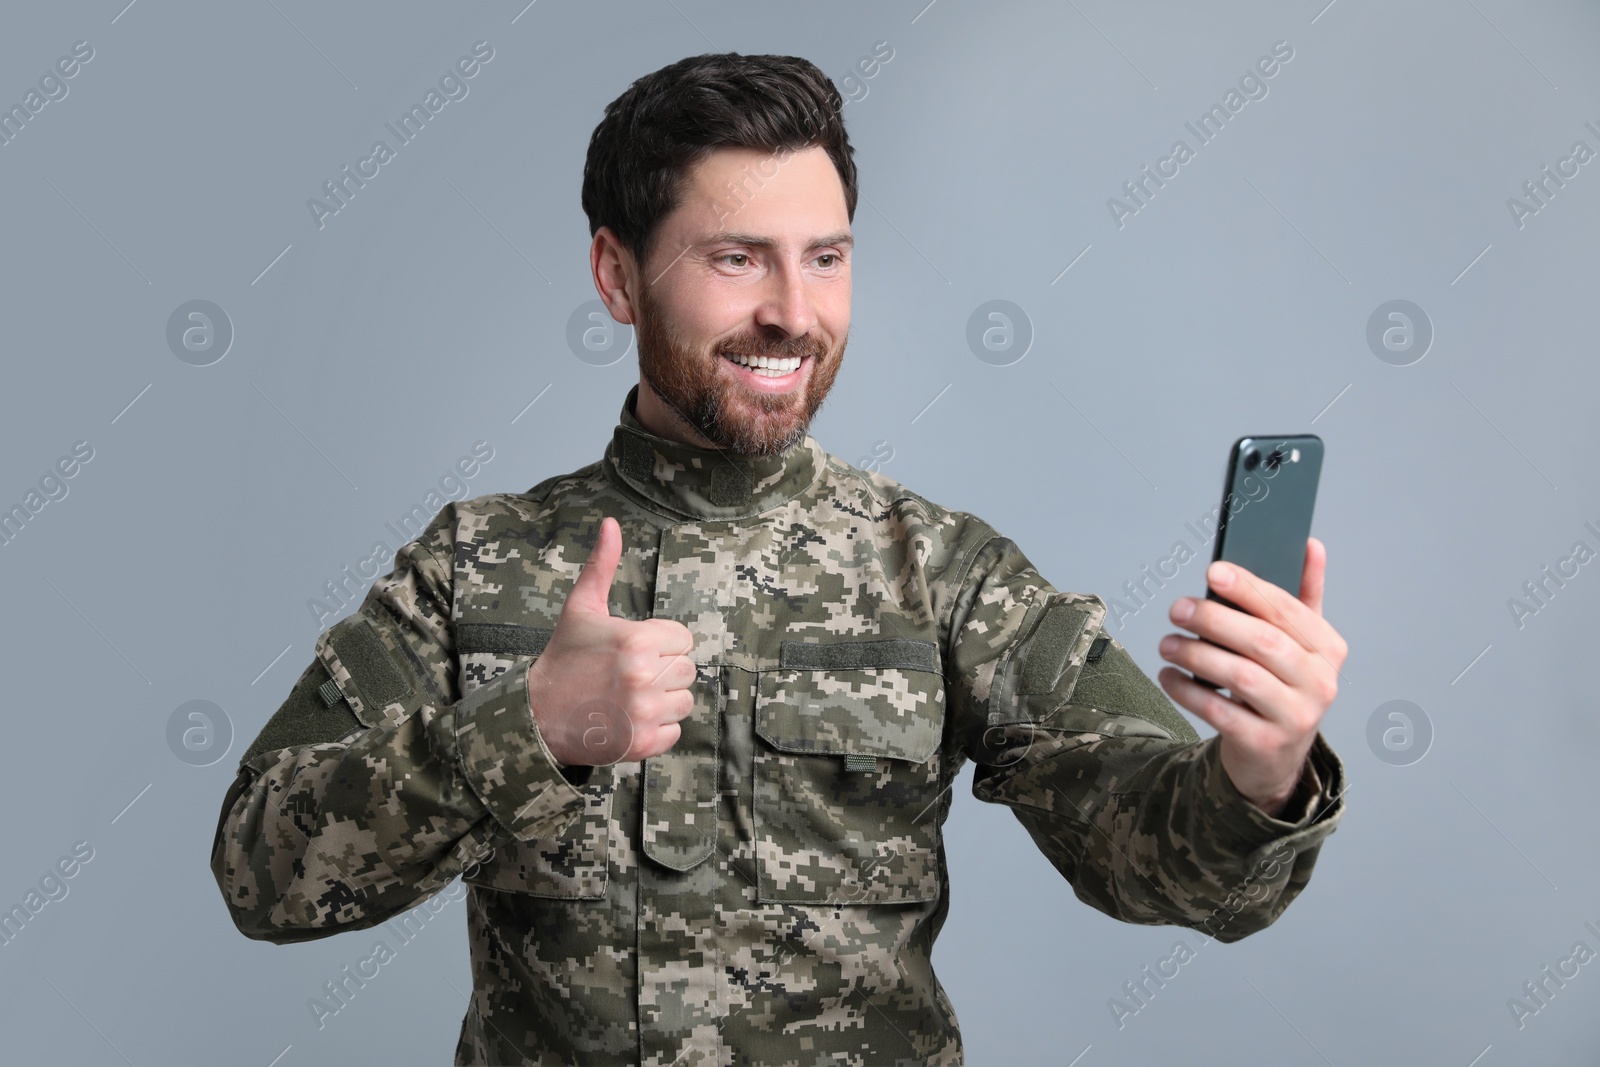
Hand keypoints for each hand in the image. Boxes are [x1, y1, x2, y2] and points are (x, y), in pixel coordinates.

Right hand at [525, 516, 697, 765]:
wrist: (537, 715)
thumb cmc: (564, 658)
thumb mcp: (581, 608)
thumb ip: (601, 565)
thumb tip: (611, 524)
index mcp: (637, 640)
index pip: (683, 639)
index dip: (660, 644)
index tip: (631, 651)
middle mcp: (644, 676)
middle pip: (686, 670)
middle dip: (662, 671)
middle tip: (627, 676)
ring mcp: (644, 712)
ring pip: (684, 701)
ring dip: (662, 701)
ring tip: (628, 697)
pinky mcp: (643, 743)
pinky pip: (675, 732)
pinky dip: (656, 729)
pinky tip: (628, 719)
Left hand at [1155, 537, 1347, 816]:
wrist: (1276, 757)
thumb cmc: (1283, 686)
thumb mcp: (1301, 643)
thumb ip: (1303, 595)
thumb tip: (1310, 544)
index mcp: (1328, 649)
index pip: (1287, 610)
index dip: (1248, 588)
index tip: (1212, 572)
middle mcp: (1319, 683)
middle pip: (1262, 642)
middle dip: (1214, 620)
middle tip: (1177, 608)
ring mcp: (1295, 717)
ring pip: (1241, 676)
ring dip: (1196, 654)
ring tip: (1167, 643)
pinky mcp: (1264, 744)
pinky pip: (1219, 711)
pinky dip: (1187, 691)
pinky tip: (1168, 675)